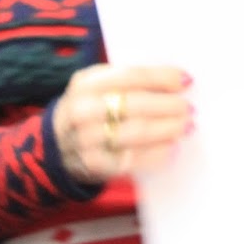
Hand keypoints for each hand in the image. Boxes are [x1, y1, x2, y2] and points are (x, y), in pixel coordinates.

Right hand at [53, 64, 193, 183]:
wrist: (54, 146)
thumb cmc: (88, 108)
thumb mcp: (96, 85)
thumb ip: (127, 80)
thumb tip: (173, 79)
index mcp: (87, 83)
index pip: (132, 76)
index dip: (162, 78)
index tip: (186, 80)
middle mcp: (83, 110)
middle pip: (137, 105)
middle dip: (169, 106)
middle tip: (189, 108)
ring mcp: (86, 140)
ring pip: (136, 133)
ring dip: (167, 130)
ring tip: (186, 126)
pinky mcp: (93, 166)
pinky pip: (131, 160)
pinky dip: (155, 155)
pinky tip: (171, 149)